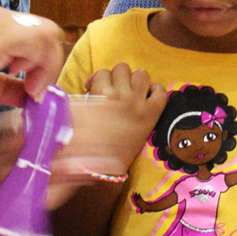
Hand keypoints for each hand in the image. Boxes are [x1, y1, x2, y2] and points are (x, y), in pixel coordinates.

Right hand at [54, 63, 166, 181]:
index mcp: (99, 93)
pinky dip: (156, 91)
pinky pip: (161, 92)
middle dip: (118, 78)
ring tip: (132, 93)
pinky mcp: (152, 114)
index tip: (96, 91)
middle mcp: (120, 94)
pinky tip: (148, 98)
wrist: (104, 167)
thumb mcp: (75, 117)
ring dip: (136, 81)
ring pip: (141, 74)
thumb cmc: (85, 143)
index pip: (101, 72)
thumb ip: (79, 100)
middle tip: (115, 91)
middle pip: (122, 68)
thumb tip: (86, 90)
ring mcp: (138, 102)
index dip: (98, 81)